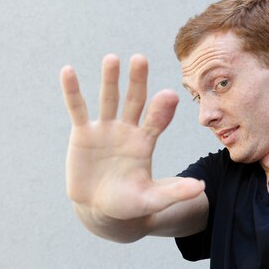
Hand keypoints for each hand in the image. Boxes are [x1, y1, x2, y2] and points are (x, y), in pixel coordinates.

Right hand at [60, 54, 203, 226]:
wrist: (100, 209)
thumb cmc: (129, 204)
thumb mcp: (152, 199)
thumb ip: (175, 192)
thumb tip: (201, 188)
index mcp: (146, 142)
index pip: (157, 120)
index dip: (162, 109)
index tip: (170, 95)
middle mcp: (128, 130)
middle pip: (135, 101)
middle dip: (137, 81)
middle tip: (141, 59)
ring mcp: (105, 129)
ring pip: (108, 99)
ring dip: (109, 79)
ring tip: (112, 59)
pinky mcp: (83, 133)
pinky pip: (78, 108)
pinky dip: (72, 91)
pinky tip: (68, 71)